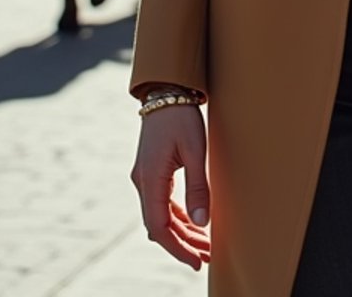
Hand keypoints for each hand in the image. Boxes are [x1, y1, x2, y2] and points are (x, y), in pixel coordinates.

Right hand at [131, 105, 210, 268]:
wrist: (167, 90)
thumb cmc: (181, 116)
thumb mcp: (195, 150)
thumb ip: (197, 187)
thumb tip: (203, 223)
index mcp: (150, 180)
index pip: (160, 228)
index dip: (178, 249)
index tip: (197, 261)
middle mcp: (143, 182)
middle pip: (160, 225)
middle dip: (183, 244)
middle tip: (208, 256)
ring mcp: (146, 177)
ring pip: (162, 215)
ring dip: (182, 231)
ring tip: (206, 244)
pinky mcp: (152, 171)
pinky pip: (163, 202)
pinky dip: (178, 216)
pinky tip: (195, 223)